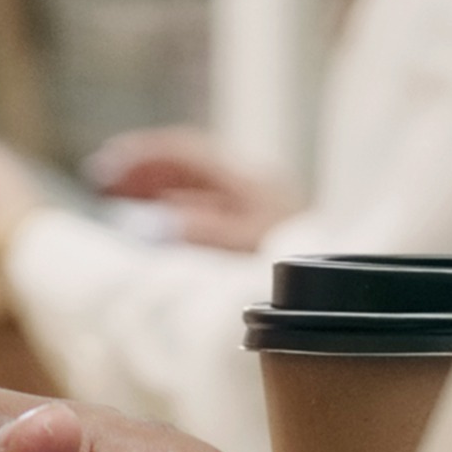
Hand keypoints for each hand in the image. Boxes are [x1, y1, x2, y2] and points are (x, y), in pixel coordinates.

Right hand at [83, 129, 299, 251]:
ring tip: (114, 198)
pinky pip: (205, 211)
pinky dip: (172, 211)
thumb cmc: (305, 266)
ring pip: (194, 189)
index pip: (185, 154)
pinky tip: (155, 226)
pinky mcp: (257, 236)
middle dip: (141, 170)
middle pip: (187, 167)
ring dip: (154, 190)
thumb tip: (151, 225)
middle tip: (99, 181)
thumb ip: (203, 235)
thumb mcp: (250, 251)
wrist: (352, 297)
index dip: (140, 157)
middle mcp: (253, 190)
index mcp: (251, 184)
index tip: (103, 170)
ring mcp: (256, 212)